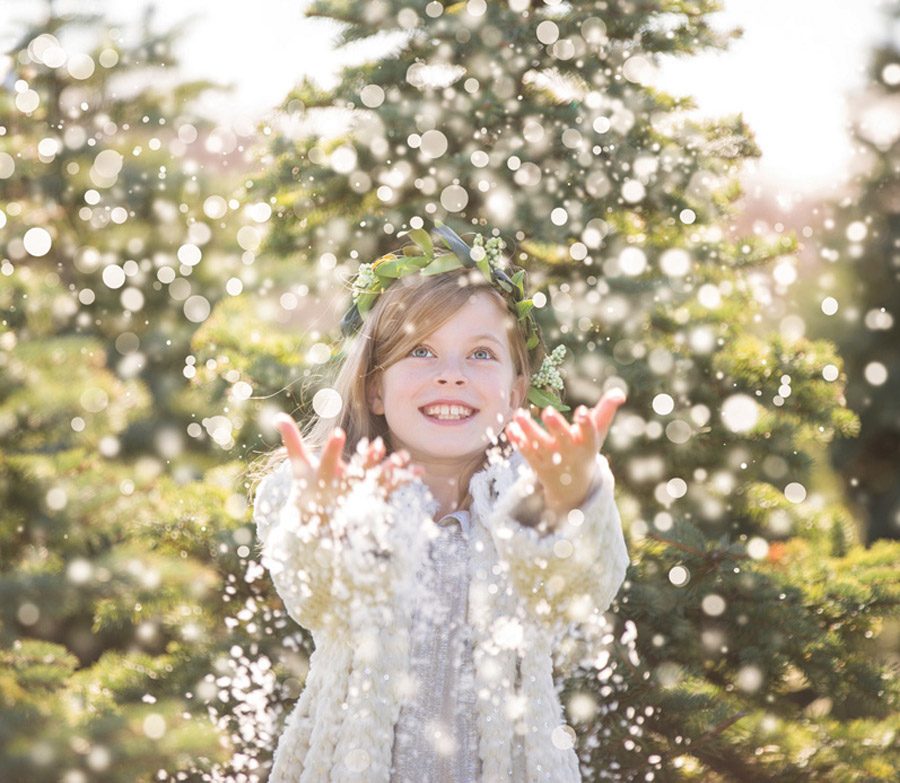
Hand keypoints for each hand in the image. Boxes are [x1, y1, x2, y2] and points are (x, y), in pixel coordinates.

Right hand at [274, 414, 423, 526]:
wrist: (317, 526)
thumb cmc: (308, 490)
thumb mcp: (299, 467)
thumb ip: (292, 441)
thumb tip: (278, 416)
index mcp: (324, 478)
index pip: (327, 461)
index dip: (332, 448)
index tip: (339, 432)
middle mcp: (342, 489)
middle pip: (355, 473)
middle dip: (367, 459)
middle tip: (379, 444)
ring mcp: (358, 497)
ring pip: (376, 482)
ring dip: (389, 469)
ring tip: (402, 457)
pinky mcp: (372, 501)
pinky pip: (390, 490)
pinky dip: (403, 480)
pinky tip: (418, 470)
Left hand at [504, 389, 625, 520]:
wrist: (573, 486)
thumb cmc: (586, 449)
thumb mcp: (598, 432)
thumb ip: (606, 410)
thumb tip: (619, 393)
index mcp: (587, 444)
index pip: (589, 434)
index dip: (586, 423)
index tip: (582, 411)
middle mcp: (570, 453)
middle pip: (563, 440)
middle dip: (556, 426)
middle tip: (548, 412)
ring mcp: (552, 460)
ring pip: (539, 445)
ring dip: (528, 430)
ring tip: (518, 415)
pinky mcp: (537, 464)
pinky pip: (526, 452)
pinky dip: (518, 441)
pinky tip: (510, 428)